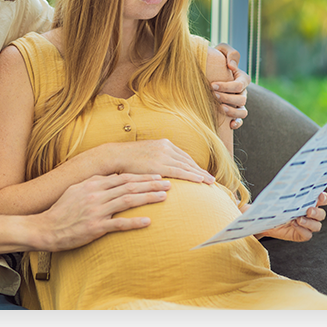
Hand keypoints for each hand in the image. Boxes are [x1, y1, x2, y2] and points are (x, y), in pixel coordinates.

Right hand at [37, 174, 171, 251]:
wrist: (46, 228)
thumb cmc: (61, 210)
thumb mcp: (76, 190)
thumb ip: (94, 184)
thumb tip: (111, 178)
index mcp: (92, 184)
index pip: (122, 177)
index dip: (142, 176)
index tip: (157, 175)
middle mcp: (96, 194)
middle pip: (129, 186)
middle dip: (151, 183)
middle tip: (169, 183)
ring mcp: (96, 211)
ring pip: (128, 201)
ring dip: (148, 198)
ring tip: (164, 197)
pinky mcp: (95, 228)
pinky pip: (119, 224)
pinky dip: (135, 222)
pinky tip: (149, 221)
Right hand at [97, 139, 214, 184]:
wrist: (115, 155)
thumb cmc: (127, 159)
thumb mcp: (145, 155)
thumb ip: (155, 160)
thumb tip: (160, 169)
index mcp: (163, 144)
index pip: (183, 156)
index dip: (194, 165)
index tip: (202, 173)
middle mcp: (166, 147)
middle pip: (188, 161)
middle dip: (200, 170)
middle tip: (211, 179)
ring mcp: (163, 155)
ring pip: (187, 166)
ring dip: (200, 174)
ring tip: (210, 182)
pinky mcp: (159, 164)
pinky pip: (180, 171)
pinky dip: (192, 176)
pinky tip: (200, 181)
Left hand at [212, 43, 250, 128]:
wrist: (207, 69)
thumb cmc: (215, 58)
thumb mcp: (222, 49)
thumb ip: (230, 53)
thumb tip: (232, 66)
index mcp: (241, 77)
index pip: (240, 84)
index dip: (227, 86)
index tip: (212, 85)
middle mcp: (242, 91)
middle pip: (241, 98)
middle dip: (227, 97)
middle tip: (213, 94)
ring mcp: (239, 103)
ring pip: (243, 111)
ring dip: (233, 111)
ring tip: (220, 108)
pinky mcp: (233, 111)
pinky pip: (240, 120)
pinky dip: (237, 123)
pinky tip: (229, 125)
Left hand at [254, 192, 326, 241]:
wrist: (265, 222)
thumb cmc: (274, 208)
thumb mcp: (278, 199)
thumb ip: (285, 193)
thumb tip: (283, 183)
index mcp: (308, 203)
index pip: (322, 200)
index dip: (324, 198)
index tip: (321, 196)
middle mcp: (310, 215)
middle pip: (321, 214)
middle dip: (316, 212)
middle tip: (308, 211)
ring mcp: (307, 226)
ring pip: (316, 226)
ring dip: (309, 223)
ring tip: (298, 219)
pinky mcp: (302, 235)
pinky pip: (307, 235)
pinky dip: (302, 230)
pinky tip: (294, 224)